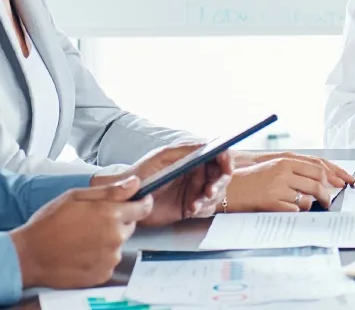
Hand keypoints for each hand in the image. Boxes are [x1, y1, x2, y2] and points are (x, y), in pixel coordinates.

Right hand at [10, 176, 150, 288]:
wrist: (29, 255)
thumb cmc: (48, 223)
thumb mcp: (75, 196)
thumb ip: (109, 190)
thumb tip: (135, 183)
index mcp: (110, 215)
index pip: (143, 208)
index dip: (142, 203)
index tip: (140, 201)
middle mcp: (115, 238)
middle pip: (129, 226)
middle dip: (117, 221)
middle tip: (93, 222)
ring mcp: (110, 259)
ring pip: (118, 245)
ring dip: (108, 240)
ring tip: (82, 239)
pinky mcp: (103, 274)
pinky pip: (109, 262)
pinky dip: (100, 257)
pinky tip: (81, 253)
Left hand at [94, 142, 233, 224]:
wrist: (128, 199)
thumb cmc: (142, 173)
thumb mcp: (163, 157)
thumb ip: (186, 150)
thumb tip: (208, 144)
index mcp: (192, 158)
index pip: (218, 155)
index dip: (227, 160)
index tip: (226, 168)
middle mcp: (197, 173)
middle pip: (221, 176)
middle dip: (218, 185)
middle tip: (208, 192)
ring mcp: (195, 190)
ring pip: (216, 194)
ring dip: (209, 199)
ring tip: (194, 204)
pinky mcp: (191, 207)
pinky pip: (207, 209)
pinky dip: (202, 209)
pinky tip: (190, 209)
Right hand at [226, 157, 340, 211]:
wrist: (227, 189)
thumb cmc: (252, 180)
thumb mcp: (273, 168)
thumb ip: (295, 171)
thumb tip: (321, 180)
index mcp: (284, 161)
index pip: (318, 167)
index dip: (334, 176)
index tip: (344, 183)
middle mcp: (282, 172)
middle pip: (317, 183)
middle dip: (327, 195)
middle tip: (329, 201)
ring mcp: (277, 188)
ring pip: (307, 199)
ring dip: (310, 205)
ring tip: (305, 206)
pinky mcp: (271, 203)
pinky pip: (294, 211)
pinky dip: (295, 212)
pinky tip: (287, 210)